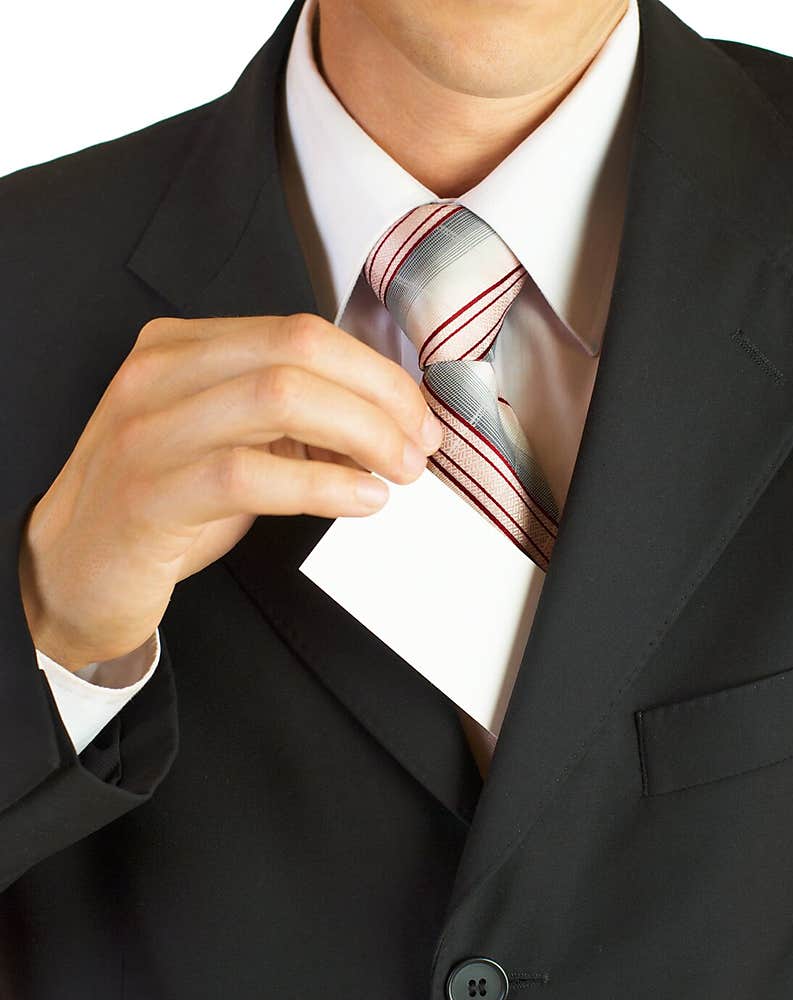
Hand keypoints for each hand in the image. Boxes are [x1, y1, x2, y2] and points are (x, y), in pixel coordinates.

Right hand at [18, 314, 442, 671]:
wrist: (71, 573)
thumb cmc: (159, 510)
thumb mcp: (228, 448)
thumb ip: (292, 425)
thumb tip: (384, 425)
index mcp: (179, 348)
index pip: (299, 332)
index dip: (374, 371)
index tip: (417, 415)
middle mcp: (159, 373)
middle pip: (298, 351)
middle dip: (379, 396)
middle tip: (419, 447)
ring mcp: (147, 430)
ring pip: (280, 397)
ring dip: (362, 435)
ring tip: (399, 473)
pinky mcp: (148, 493)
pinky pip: (250, 473)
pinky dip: (322, 486)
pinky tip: (361, 500)